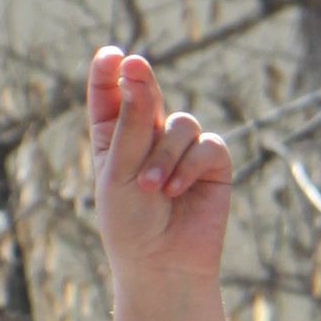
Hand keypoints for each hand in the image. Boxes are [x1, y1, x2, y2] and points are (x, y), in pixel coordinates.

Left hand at [87, 44, 233, 320]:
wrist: (161, 265)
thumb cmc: (130, 223)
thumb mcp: (119, 170)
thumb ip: (130, 121)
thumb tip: (136, 66)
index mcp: (113, 136)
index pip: (109, 92)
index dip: (109, 70)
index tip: (111, 55)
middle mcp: (147, 135)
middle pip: (145, 93)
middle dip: (141, 83)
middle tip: (134, 67)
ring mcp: (181, 147)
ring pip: (180, 123)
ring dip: (166, 155)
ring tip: (154, 190)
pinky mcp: (211, 163)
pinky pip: (206, 146)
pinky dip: (190, 167)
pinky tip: (176, 192)